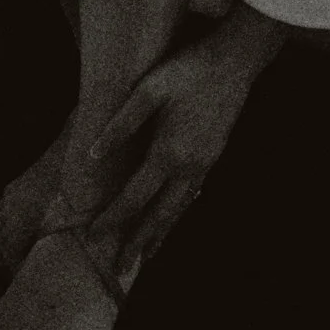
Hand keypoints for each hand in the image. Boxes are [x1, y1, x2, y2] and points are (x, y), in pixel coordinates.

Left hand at [86, 9, 281, 276]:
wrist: (236, 59)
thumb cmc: (189, 68)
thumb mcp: (149, 88)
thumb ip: (121, 123)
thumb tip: (92, 154)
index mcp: (169, 152)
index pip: (134, 197)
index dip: (113, 218)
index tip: (93, 236)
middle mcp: (189, 166)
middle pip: (160, 215)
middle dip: (139, 242)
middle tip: (122, 269)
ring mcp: (205, 163)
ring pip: (179, 209)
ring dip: (161, 233)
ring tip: (146, 255)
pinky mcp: (215, 155)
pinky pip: (191, 195)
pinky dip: (178, 213)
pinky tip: (173, 216)